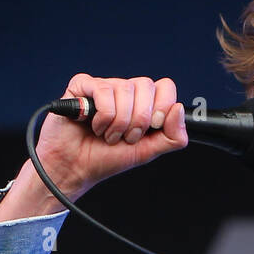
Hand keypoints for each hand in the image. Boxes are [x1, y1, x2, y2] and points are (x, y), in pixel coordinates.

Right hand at [36, 74, 189, 195]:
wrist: (74, 168)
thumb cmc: (106, 158)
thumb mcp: (147, 151)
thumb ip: (172, 136)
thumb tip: (178, 109)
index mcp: (142, 103)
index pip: (165, 87)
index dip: (162, 107)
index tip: (153, 127)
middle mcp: (124, 91)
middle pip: (146, 85)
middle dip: (139, 119)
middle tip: (127, 136)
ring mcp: (103, 86)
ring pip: (125, 89)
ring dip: (118, 122)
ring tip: (107, 135)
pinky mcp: (81, 86)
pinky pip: (103, 90)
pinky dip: (103, 116)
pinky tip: (93, 125)